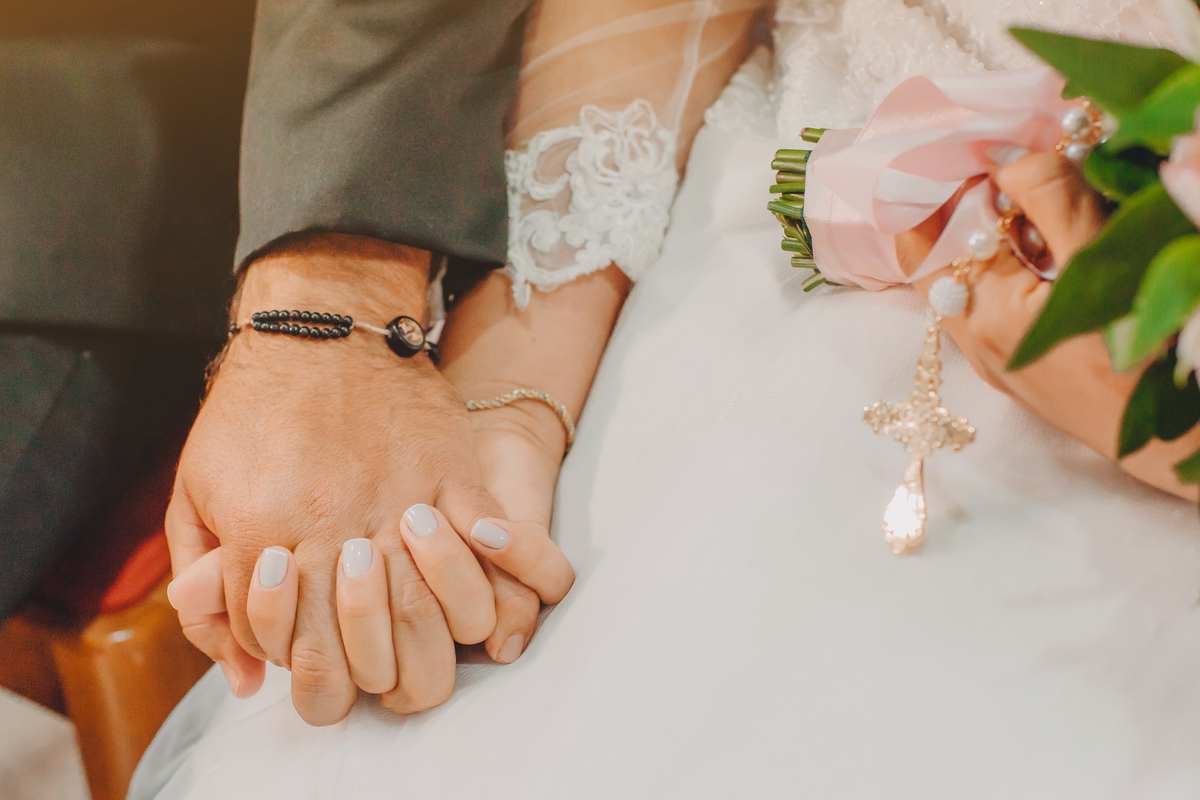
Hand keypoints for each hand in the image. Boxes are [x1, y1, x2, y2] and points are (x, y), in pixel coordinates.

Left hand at [165, 235, 559, 723]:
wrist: (322, 326)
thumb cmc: (253, 409)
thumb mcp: (195, 493)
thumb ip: (206, 593)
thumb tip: (248, 680)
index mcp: (261, 534)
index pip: (283, 647)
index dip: (294, 659)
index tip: (305, 639)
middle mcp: (331, 529)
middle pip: (357, 654)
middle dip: (358, 672)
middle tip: (362, 657)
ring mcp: (398, 503)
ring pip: (426, 619)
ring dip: (419, 639)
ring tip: (409, 625)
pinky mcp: (453, 476)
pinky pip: (486, 557)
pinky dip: (483, 582)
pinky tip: (466, 583)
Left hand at [900, 153, 1198, 498]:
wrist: (1183, 447)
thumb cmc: (1147, 357)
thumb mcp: (1102, 261)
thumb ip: (1052, 200)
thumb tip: (1007, 156)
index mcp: (983, 316)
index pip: (929, 235)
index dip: (940, 184)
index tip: (964, 139)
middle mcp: (977, 342)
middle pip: (948, 253)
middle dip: (971, 200)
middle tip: (1010, 153)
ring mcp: (1002, 358)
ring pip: (978, 275)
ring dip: (1002, 228)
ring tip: (1041, 187)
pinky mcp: (1029, 366)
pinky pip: (1006, 299)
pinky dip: (1022, 261)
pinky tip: (1060, 236)